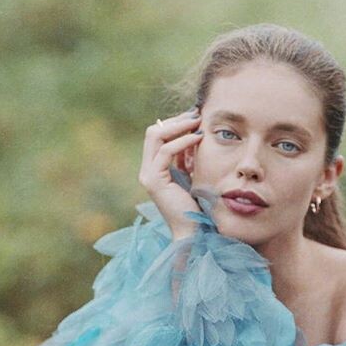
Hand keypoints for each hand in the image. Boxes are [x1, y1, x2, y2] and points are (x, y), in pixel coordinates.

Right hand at [138, 108, 204, 239]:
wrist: (192, 230)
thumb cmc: (196, 205)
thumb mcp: (191, 174)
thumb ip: (187, 157)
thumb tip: (195, 132)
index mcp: (154, 168)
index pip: (158, 135)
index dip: (175, 123)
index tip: (196, 117)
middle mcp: (147, 169)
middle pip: (153, 131)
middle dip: (176, 120)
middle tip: (197, 114)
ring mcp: (148, 175)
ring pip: (156, 136)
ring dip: (180, 125)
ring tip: (199, 122)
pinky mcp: (155, 180)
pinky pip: (167, 151)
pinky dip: (183, 141)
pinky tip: (198, 138)